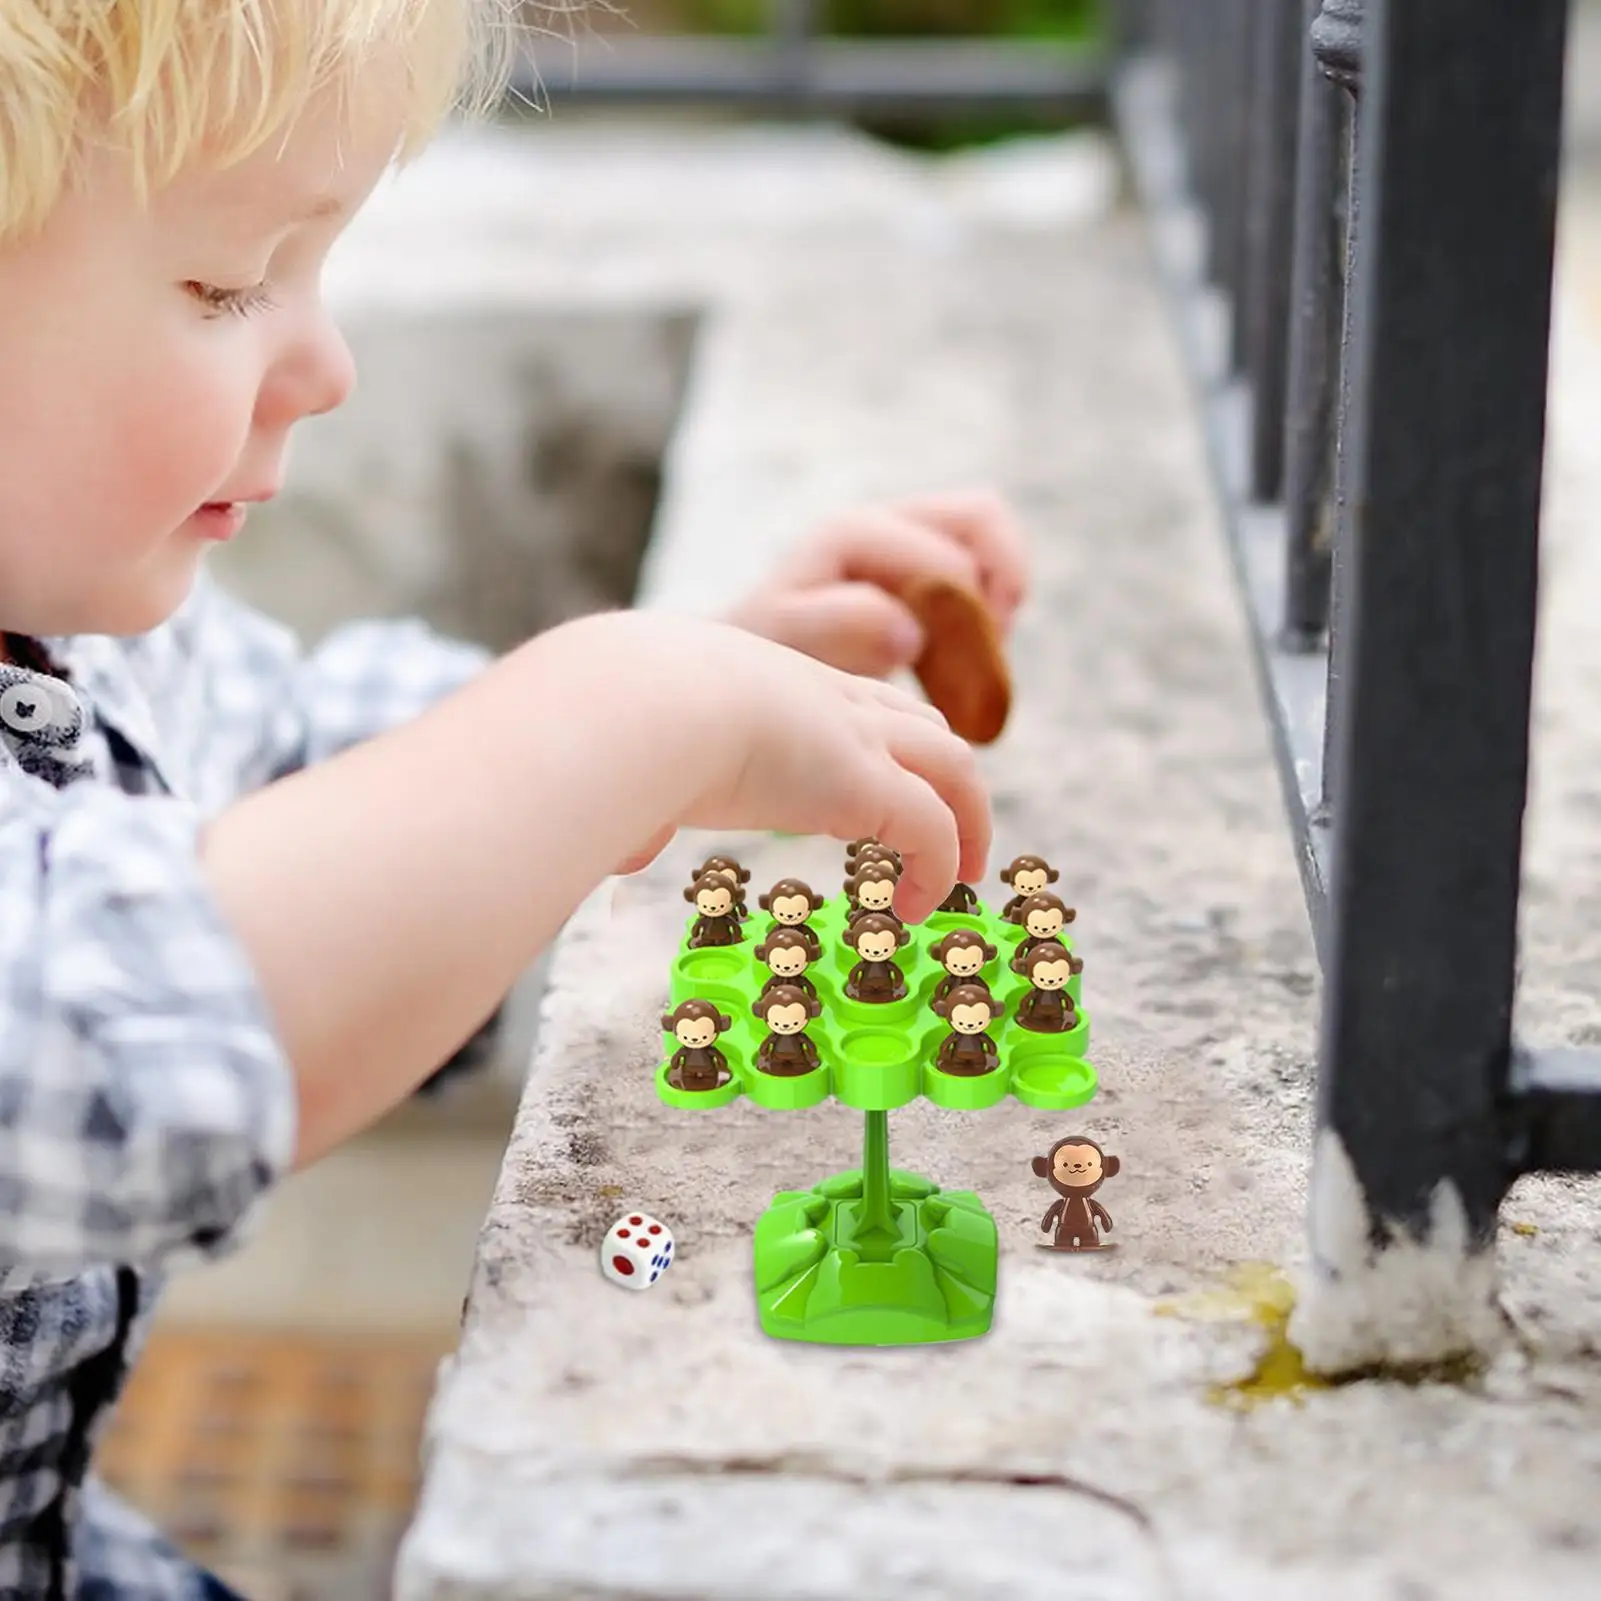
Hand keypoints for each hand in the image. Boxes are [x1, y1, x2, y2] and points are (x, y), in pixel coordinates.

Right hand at [582, 611, 990, 918]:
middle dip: (947, 776)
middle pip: (924, 725)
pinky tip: (917, 907)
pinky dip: (940, 868)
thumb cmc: (619, 722)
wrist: (640, 700)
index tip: (886, 792)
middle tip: (950, 829)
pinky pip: (933, 828)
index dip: (886, 746)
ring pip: (955, 765)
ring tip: (961, 875)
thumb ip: (645, 805)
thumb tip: (627, 853)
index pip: (861, 705)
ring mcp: (855, 736)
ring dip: (969, 820)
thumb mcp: (639, 752)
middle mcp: (829, 701)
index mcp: (781, 686)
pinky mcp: (866, 780)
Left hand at [724, 489, 1029, 676]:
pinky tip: (973, 647)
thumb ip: (841, 629)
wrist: (757, 662)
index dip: (964, 617)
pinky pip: (986, 556)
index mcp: (851, 534)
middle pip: (981, 517)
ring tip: (986, 645)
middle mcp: (883, 520)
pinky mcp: (921, 556)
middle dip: (997, 588)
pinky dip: (997, 597)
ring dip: (1005, 587)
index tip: (949, 672)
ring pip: (990, 528)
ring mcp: (905, 533)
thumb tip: (910, 631)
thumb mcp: (791, 645)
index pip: (945, 560)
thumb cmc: (772, 654)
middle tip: (985, 650)